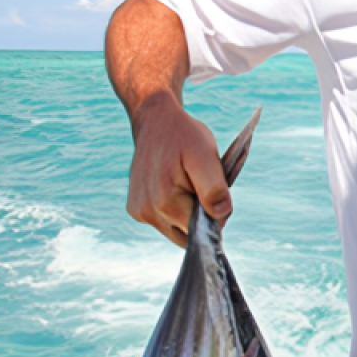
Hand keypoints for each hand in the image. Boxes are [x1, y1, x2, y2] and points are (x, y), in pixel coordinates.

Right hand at [125, 93, 230, 247]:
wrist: (156, 122)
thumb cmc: (184, 136)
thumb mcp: (205, 156)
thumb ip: (213, 188)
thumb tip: (221, 216)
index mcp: (165, 203)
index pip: (201, 230)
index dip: (214, 215)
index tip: (212, 191)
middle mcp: (147, 212)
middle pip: (187, 234)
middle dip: (198, 216)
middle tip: (198, 185)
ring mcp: (139, 212)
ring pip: (175, 230)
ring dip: (185, 213)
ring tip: (184, 184)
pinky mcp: (135, 209)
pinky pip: (163, 221)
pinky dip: (173, 209)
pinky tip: (172, 186)